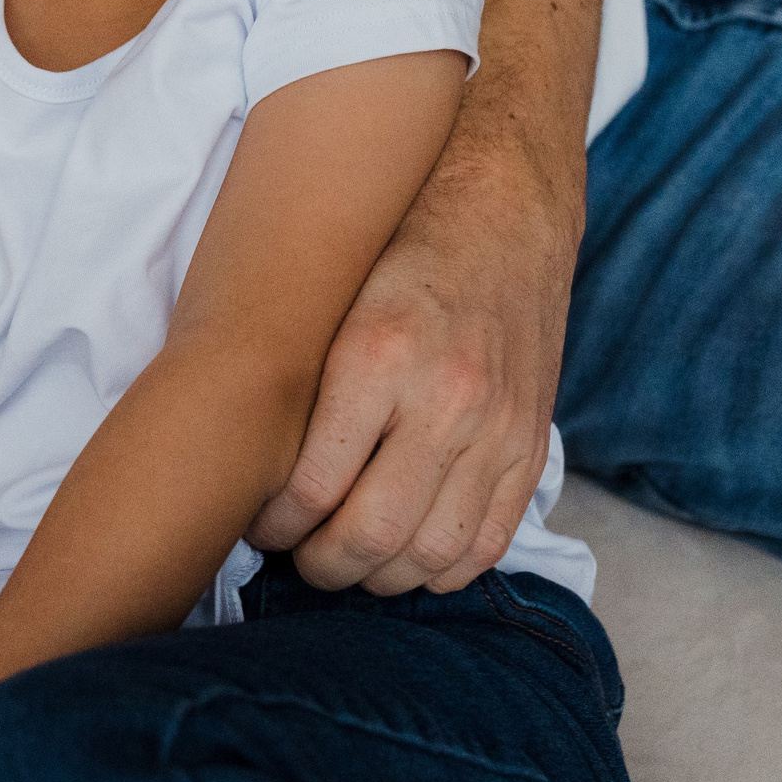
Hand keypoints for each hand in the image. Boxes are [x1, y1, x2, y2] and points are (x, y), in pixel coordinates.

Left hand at [245, 116, 580, 594]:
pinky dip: (442, 567)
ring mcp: (497, 427)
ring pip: (430, 552)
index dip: (273, 528)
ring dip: (378, 576)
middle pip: (370, 535)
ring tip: (346, 560)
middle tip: (295, 557)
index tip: (257, 525)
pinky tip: (407, 557)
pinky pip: (489, 541)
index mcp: (378, 356)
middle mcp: (445, 398)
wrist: (504, 205)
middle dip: (320, 566)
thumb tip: (251, 465)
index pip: (311, 489)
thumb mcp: (332, 294)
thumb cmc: (396, 244)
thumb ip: (303, 379)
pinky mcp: (530, 442)